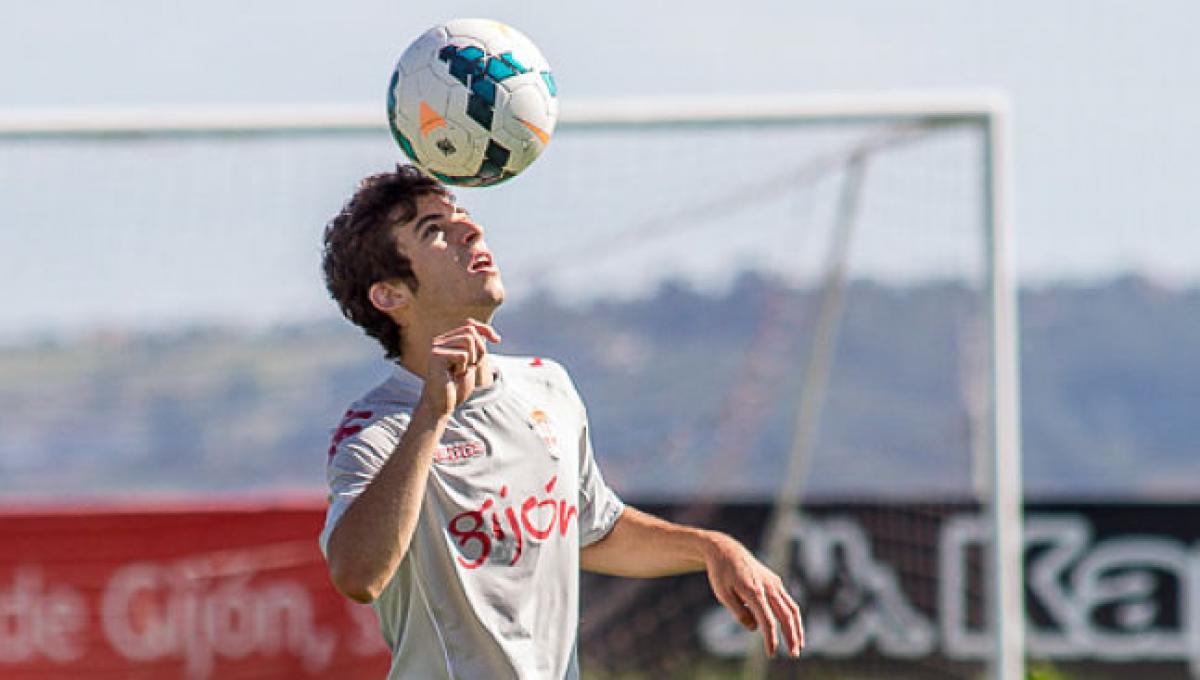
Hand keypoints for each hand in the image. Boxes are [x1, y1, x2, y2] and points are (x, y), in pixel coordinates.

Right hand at [420, 320, 500, 415]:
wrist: (441, 405)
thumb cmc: (456, 387)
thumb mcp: (472, 364)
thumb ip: (478, 347)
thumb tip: (489, 333)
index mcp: (446, 341)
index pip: (471, 326)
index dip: (486, 330)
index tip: (497, 340)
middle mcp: (439, 341)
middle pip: (470, 332)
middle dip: (479, 349)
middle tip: (471, 366)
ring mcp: (436, 347)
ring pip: (468, 340)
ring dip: (472, 359)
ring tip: (461, 371)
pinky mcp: (436, 356)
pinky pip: (463, 355)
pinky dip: (464, 368)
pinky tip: (454, 376)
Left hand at [704, 533, 803, 657]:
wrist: (726, 550)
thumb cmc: (721, 573)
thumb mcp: (722, 594)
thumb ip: (739, 612)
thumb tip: (755, 628)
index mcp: (754, 591)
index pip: (767, 620)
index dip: (771, 638)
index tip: (771, 653)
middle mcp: (768, 586)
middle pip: (786, 615)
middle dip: (792, 636)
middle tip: (794, 655)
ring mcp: (774, 583)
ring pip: (791, 608)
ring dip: (797, 628)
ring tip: (799, 645)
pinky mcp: (775, 581)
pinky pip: (787, 601)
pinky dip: (792, 616)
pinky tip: (791, 628)